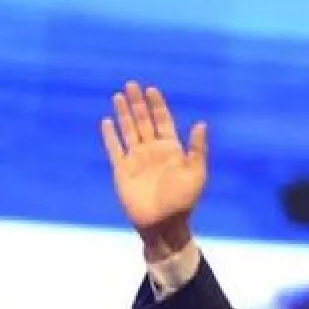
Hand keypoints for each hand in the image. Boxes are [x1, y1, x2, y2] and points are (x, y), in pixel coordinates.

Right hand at [101, 82, 206, 255]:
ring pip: (128, 131)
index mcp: (172, 150)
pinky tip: (106, 122)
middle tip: (131, 84)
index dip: (157, 105)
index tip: (151, 89)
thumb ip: (197, 149)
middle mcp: (153, 151)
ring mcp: (137, 160)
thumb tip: (201, 123)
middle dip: (138, 103)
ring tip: (118, 95)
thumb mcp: (196, 173)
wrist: (164, 224)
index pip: (163, 121)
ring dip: (123, 114)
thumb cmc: (184, 201)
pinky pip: (115, 149)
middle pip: (144, 121)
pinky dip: (110, 136)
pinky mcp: (122, 171)